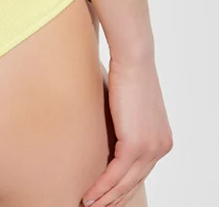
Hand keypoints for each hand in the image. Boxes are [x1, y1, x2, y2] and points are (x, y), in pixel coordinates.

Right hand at [80, 54, 172, 206]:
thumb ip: (124, 123)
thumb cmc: (128, 74)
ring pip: (125, 182)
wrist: (134, 59)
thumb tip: (109, 129)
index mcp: (161, 140)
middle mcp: (160, 147)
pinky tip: (90, 194)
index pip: (141, 172)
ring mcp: (150, 148)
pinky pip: (116, 173)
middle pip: (134, 182)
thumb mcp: (129, 106)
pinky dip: (102, 186)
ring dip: (105, 197)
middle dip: (113, 198)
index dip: (123, 187)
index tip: (107, 197)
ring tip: (88, 205)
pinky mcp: (135, 144)